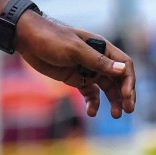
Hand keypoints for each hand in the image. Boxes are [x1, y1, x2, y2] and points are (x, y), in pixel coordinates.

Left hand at [14, 12, 135, 118]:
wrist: (27, 40)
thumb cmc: (52, 39)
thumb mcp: (75, 50)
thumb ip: (98, 61)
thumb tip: (122, 70)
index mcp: (103, 48)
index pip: (124, 65)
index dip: (128, 80)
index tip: (125, 95)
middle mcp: (99, 60)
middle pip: (118, 79)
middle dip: (125, 95)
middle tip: (128, 110)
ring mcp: (88, 70)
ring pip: (107, 88)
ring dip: (112, 101)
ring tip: (116, 115)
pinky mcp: (76, 78)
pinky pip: (90, 93)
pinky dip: (93, 103)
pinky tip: (92, 112)